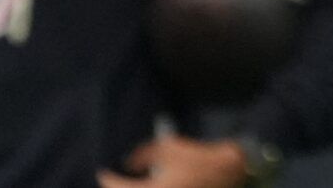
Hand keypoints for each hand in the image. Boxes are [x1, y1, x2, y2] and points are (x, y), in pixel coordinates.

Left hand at [98, 137, 248, 187]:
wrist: (229, 172)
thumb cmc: (199, 157)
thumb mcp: (170, 147)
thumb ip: (145, 154)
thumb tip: (128, 162)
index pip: (121, 187)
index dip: (108, 180)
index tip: (103, 173)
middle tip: (112, 181)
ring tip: (128, 183)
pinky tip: (149, 184)